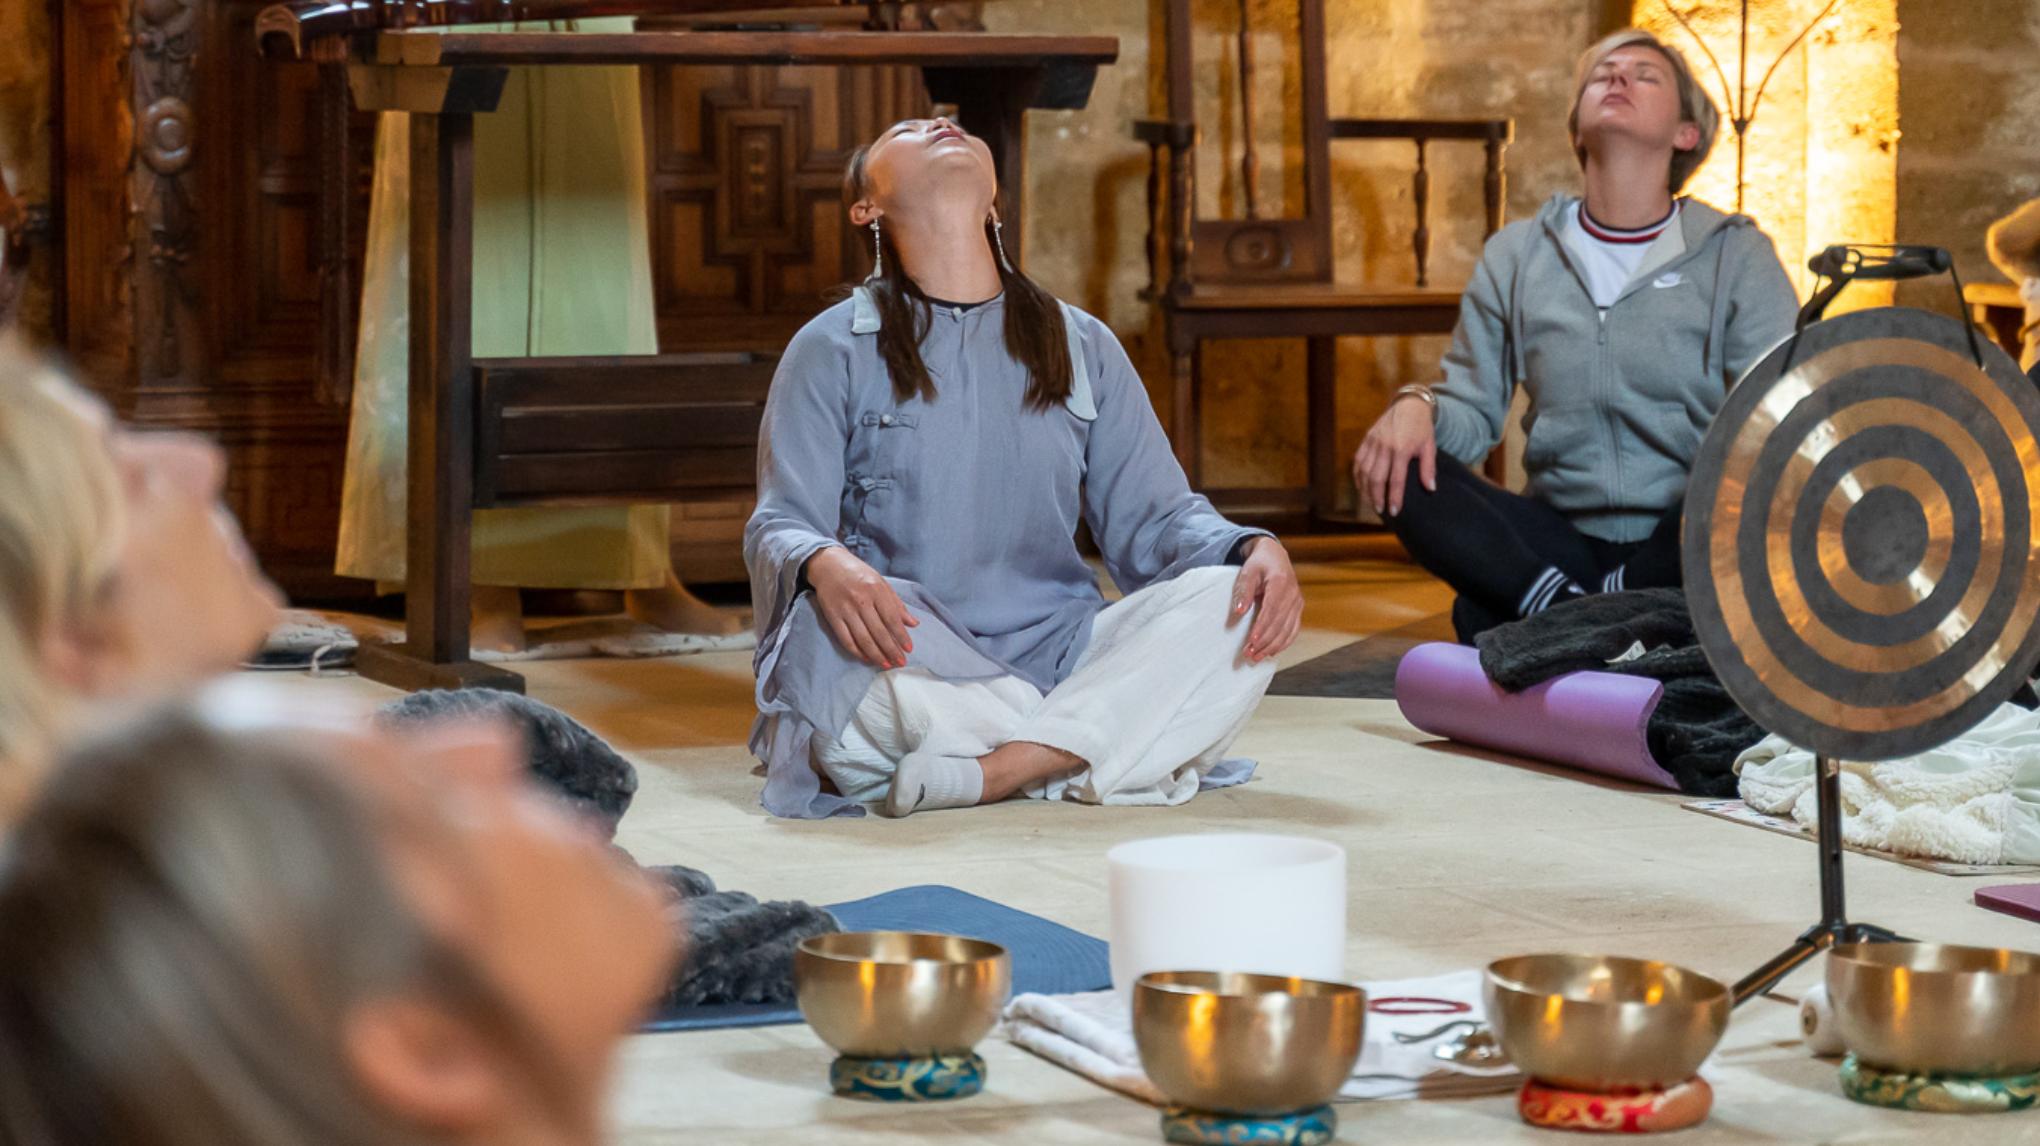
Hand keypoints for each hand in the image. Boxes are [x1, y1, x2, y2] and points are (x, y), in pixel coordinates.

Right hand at [804, 547, 917, 668]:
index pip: (892, 619)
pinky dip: (856, 651)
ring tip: (886, 664)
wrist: (828, 565)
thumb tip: (914, 623)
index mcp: (876, 590)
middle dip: (891, 650)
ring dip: (876, 655)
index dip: (901, 636)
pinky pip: (845, 639)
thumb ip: (896, 604)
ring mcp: (845, 609)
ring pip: (863, 638)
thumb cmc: (858, 574)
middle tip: (900, 663)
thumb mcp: (881, 582)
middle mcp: (861, 600)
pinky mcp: (832, 616)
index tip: (909, 649)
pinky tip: (866, 658)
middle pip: (879, 632)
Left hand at [1229, 537, 1302, 663]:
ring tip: (1256, 657)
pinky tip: (1271, 652)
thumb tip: (1239, 612)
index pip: (1271, 611)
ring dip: (1272, 646)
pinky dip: (1283, 643)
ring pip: (1287, 630)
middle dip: (1264, 642)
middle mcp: (1293, 594)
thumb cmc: (1259, 563)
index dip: (1262, 628)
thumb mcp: (1247, 571)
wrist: (1275, 556)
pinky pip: (1293, 630)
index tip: (1251, 642)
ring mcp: (1298, 603)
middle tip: (1249, 655)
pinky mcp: (1298, 609)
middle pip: (1279, 624)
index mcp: (1281, 583)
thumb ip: (1244, 591)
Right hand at [1351, 396, 1436, 517]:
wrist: (1409, 405)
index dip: (1395, 497)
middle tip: (1381, 511)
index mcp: (1402, 449)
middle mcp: (1385, 446)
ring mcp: (1373, 442)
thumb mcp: (1430, 446)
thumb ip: (1429, 468)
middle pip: (1376, 478)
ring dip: (1366, 490)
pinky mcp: (1367, 439)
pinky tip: (1362, 487)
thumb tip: (1430, 489)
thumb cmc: (1422, 428)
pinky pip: (1358, 461)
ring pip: (1364, 471)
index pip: (1396, 479)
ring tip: (1371, 503)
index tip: (1395, 512)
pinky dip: (1358, 477)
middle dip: (1377, 497)